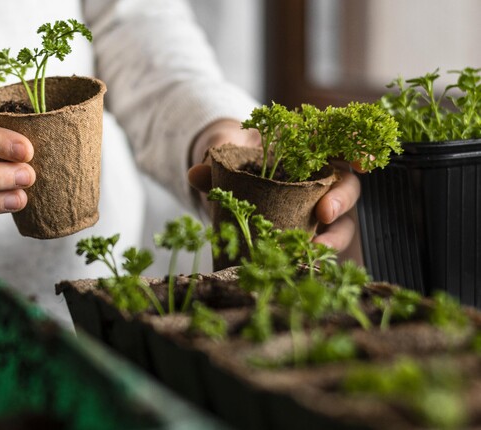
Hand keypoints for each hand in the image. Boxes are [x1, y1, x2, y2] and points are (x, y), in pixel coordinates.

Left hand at [186, 120, 362, 261]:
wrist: (227, 177)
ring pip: (342, 221)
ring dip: (334, 236)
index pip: (343, 142)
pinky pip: (322, 244)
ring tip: (315, 250)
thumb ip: (216, 161)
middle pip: (347, 184)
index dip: (359, 148)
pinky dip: (317, 255)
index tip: (365, 160)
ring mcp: (319, 206)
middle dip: (341, 199)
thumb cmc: (237, 157)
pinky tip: (307, 265)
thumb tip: (195, 173)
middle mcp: (322, 176)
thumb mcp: (225, 155)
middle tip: (325, 214)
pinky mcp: (310, 232)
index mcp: (309, 147)